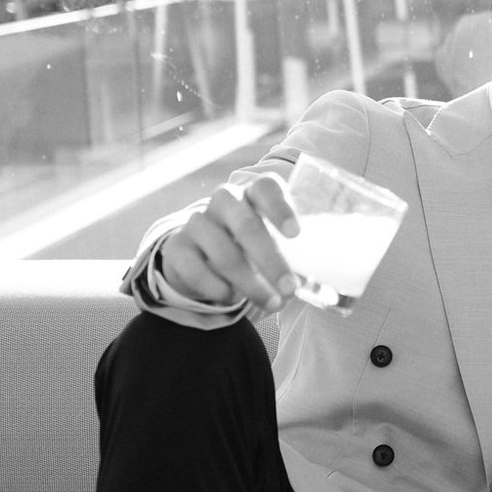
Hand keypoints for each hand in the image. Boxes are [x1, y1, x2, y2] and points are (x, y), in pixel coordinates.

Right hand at [159, 173, 298, 311]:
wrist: (198, 257)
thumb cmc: (249, 247)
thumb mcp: (272, 241)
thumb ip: (291, 252)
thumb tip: (315, 283)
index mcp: (252, 193)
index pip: (265, 188)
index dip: (280, 209)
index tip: (295, 234)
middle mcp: (224, 201)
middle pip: (247, 225)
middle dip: (271, 261)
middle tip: (290, 289)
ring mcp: (198, 222)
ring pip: (224, 253)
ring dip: (251, 284)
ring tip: (271, 304)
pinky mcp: (177, 247)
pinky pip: (196, 270)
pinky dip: (217, 288)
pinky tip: (231, 298)